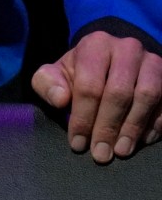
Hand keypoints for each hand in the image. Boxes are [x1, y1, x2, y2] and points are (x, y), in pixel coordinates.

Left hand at [33, 30, 161, 162]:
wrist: (110, 60)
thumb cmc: (79, 71)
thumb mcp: (55, 74)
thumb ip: (48, 84)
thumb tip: (60, 100)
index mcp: (95, 45)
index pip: (89, 86)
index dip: (82, 118)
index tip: (78, 143)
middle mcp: (127, 49)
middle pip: (119, 92)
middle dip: (108, 127)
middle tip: (101, 153)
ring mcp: (152, 62)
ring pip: (147, 96)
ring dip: (134, 127)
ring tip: (121, 151)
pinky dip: (156, 123)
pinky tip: (143, 141)